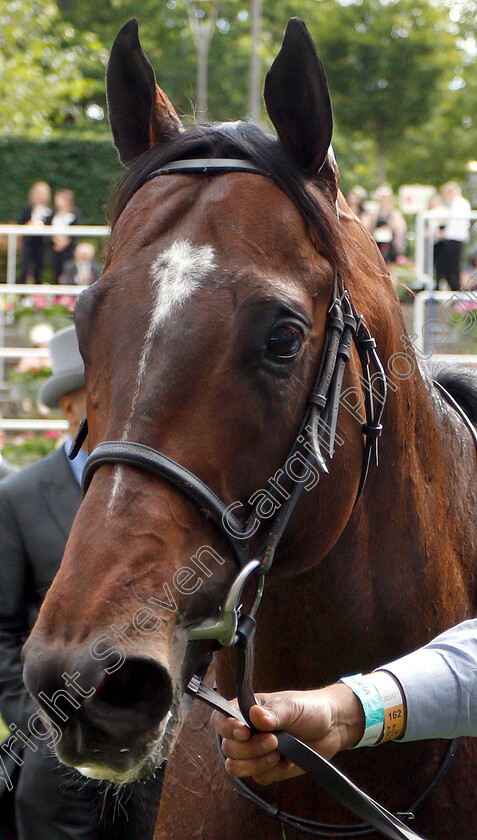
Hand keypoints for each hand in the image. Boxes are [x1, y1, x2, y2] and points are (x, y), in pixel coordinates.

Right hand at [210, 685, 363, 784]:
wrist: (332, 728)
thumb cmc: (309, 709)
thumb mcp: (291, 706)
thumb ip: (273, 713)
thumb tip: (254, 715)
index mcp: (246, 710)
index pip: (220, 719)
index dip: (226, 727)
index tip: (244, 731)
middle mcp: (246, 732)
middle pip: (228, 748)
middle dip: (249, 748)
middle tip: (273, 740)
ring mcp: (255, 752)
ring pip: (237, 767)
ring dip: (256, 762)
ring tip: (278, 751)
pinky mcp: (267, 769)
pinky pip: (257, 778)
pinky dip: (270, 771)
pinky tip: (284, 761)